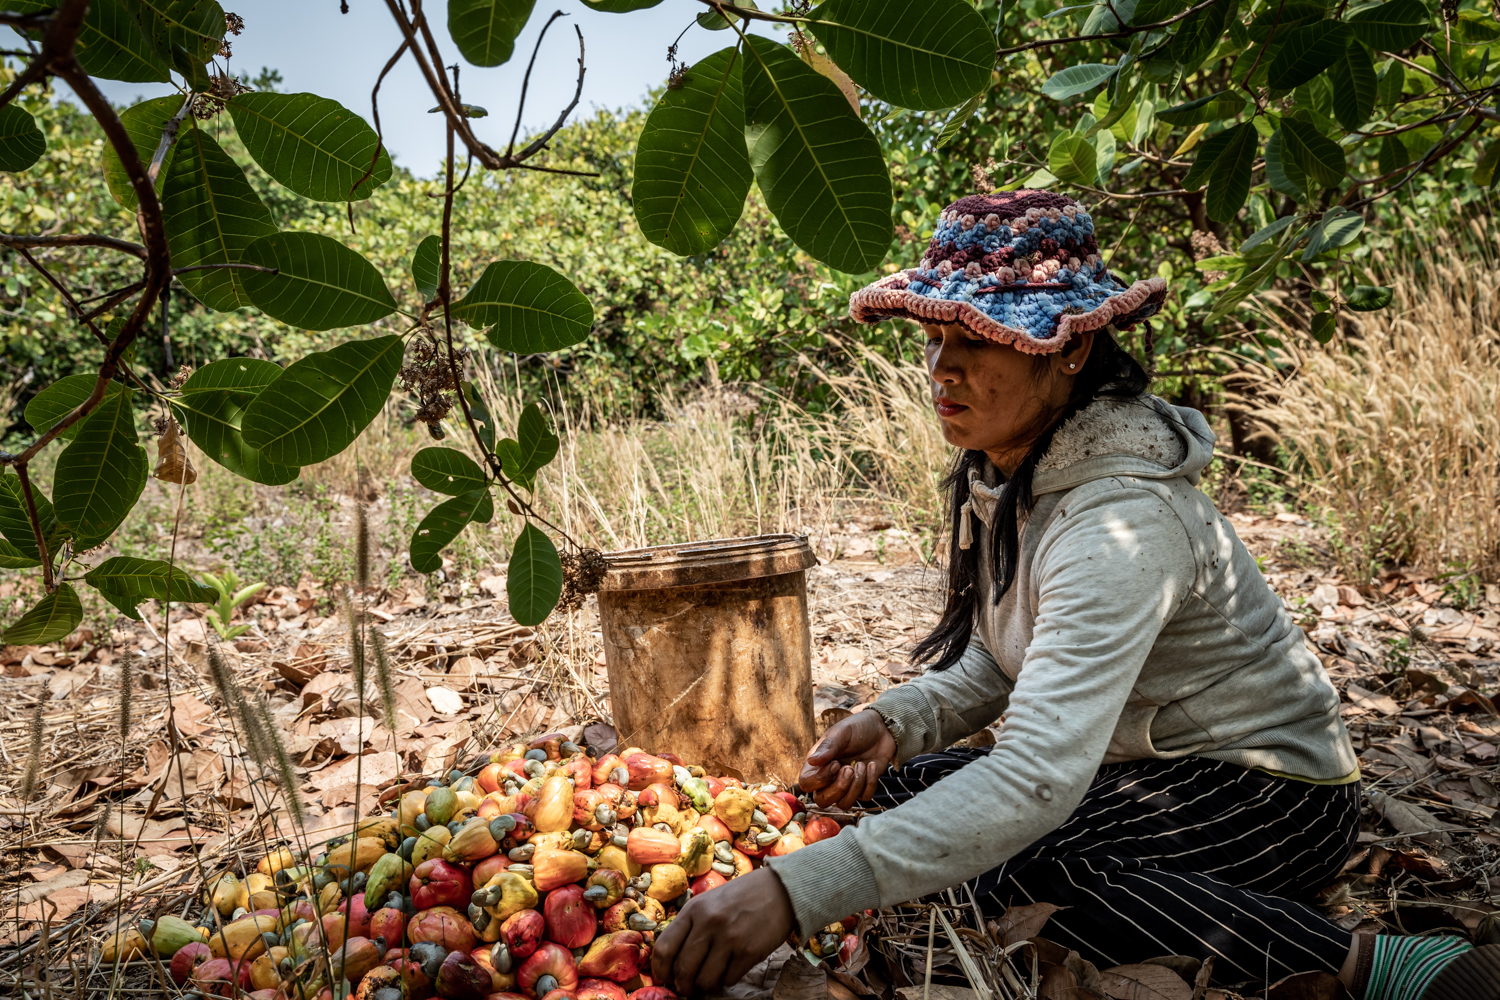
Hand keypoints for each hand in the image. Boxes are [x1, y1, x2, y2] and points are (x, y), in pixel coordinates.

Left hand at [650, 868, 793, 994]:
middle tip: (687, 988)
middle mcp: (709, 923)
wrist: (781, 890)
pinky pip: (728, 980)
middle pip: (683, 970)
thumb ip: (691, 925)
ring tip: (709, 979)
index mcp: (694, 909)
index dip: (660, 970)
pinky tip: (731, 968)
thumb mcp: (709, 901)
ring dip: (704, 986)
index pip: (665, 948)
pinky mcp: (749, 952)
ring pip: (704, 980)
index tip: (664, 977)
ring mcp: (729, 939)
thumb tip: (673, 960)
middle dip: (683, 985)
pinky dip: (726, 980)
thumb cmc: (742, 897)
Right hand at [797, 709, 895, 809]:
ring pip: (844, 804)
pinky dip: (871, 782)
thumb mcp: (842, 732)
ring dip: (856, 786)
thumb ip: (827, 747)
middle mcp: (828, 777)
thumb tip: (811, 761)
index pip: (806, 784)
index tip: (836, 763)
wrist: (882, 728)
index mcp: (817, 763)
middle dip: (839, 788)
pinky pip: (864, 797)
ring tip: (861, 764)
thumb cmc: (857, 727)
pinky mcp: (863, 787)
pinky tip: (872, 765)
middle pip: (823, 801)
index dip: (820, 779)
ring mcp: (846, 784)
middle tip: (850, 768)